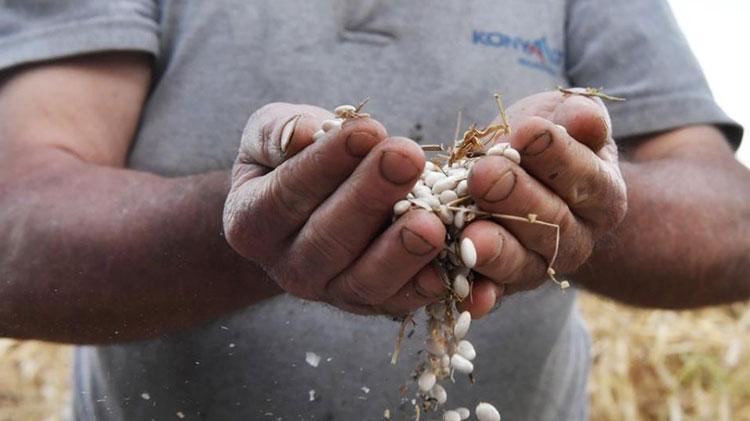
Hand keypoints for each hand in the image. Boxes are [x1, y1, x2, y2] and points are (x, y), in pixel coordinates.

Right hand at [223, 103, 446, 314]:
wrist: (311, 205)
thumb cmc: (291, 160)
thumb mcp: (271, 135)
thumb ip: (280, 132)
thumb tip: (305, 135)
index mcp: (251, 222)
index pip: (287, 192)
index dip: (327, 162)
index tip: (367, 129)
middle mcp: (286, 267)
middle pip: (328, 239)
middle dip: (371, 196)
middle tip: (406, 157)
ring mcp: (329, 292)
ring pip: (363, 281)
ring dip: (400, 251)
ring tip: (432, 220)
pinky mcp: (369, 304)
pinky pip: (397, 302)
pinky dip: (424, 288)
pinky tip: (450, 265)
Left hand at [461, 90, 627, 316]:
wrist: (518, 176)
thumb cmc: (544, 138)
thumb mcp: (563, 118)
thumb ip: (578, 118)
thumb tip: (586, 118)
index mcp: (602, 196)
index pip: (585, 178)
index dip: (557, 155)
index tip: (527, 131)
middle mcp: (577, 240)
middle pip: (551, 224)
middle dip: (516, 197)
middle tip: (485, 174)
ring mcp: (538, 267)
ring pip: (521, 263)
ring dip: (495, 251)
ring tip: (470, 236)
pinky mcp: (501, 284)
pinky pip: (489, 291)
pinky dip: (475, 294)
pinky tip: (459, 293)